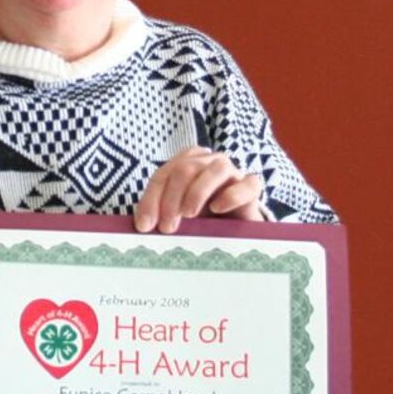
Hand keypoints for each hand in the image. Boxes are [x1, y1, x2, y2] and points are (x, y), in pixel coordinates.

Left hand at [134, 146, 263, 233]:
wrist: (236, 231)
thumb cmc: (203, 220)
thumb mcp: (177, 216)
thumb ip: (160, 214)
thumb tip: (141, 226)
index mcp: (186, 163)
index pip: (163, 175)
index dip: (151, 199)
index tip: (145, 226)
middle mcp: (208, 162)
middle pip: (185, 169)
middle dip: (171, 199)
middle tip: (167, 227)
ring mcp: (233, 172)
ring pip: (215, 169)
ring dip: (197, 192)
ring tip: (189, 215)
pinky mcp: (251, 188)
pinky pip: (247, 184)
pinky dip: (231, 195)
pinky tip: (218, 208)